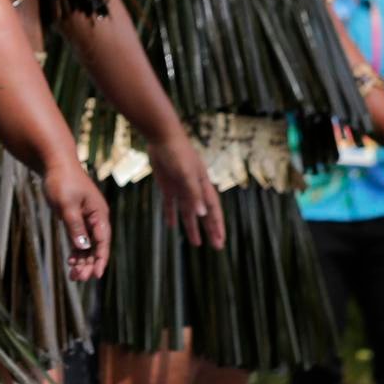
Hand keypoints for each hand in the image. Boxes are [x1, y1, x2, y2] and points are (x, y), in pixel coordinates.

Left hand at [45, 156, 112, 281]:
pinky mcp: (76, 219)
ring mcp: (86, 219)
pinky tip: (71, 262)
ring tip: (74, 276)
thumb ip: (74, 226)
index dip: (100, 258)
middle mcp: (96, 218)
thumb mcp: (67, 204)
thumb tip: (82, 246)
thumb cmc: (62, 181)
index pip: (103, 240)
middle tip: (79, 278)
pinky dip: (75, 251)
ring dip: (82, 260)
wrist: (55, 164)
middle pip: (96, 246)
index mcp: (99, 213)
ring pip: (87, 245)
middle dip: (89, 264)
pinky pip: (78, 239)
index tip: (97, 274)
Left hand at [151, 130, 225, 251]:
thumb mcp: (186, 174)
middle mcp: (194, 189)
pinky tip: (171, 226)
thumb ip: (193, 194)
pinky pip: (170, 204)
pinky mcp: (167, 184)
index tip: (221, 241)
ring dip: (192, 227)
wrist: (162, 136)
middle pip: (204, 214)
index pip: (213, 210)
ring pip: (188, 212)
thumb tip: (202, 214)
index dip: (217, 226)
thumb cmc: (177, 153)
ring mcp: (180, 187)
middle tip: (218, 247)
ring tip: (196, 243)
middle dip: (211, 230)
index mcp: (202, 186)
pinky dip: (171, 215)